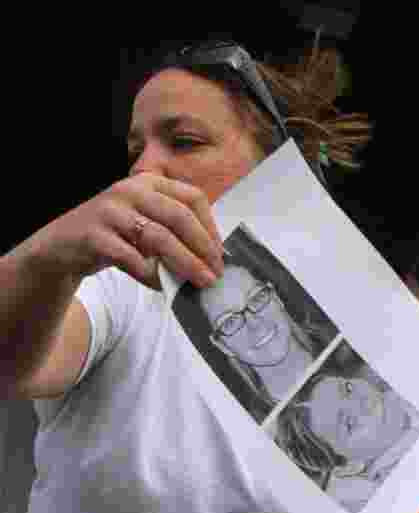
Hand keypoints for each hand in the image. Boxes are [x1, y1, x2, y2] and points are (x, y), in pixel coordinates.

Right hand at [33, 172, 222, 290]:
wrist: (62, 245)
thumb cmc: (115, 235)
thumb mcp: (145, 221)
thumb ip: (174, 230)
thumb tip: (212, 257)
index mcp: (149, 183)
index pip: (192, 198)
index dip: (211, 227)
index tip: (220, 254)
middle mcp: (130, 190)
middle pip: (179, 217)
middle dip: (203, 248)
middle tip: (215, 273)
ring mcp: (110, 210)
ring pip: (159, 237)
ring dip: (185, 263)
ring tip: (200, 281)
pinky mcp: (94, 234)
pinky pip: (132, 257)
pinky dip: (151, 274)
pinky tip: (162, 285)